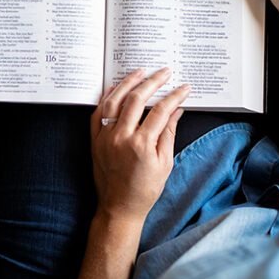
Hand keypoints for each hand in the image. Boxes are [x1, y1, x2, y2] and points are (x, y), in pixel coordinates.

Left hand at [91, 68, 190, 222]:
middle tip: (164, 72)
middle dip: (153, 81)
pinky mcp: (95, 140)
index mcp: (142, 145)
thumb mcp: (165, 163)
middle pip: (137, 99)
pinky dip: (107, 97)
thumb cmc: (145, 190)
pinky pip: (98, 113)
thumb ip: (169, 133)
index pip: (161, 111)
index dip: (174, 96)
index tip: (184, 87)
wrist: (119, 207)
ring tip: (140, 71)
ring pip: (114, 101)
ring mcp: (105, 137)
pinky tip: (116, 87)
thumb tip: (177, 110)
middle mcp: (121, 137)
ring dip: (127, 83)